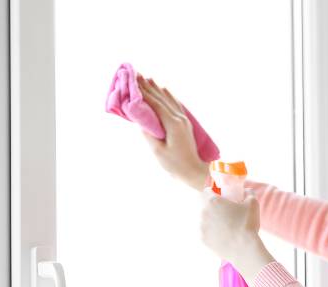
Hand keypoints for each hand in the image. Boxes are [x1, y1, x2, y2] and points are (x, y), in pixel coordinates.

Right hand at [137, 74, 209, 190]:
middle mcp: (179, 118)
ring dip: (157, 88)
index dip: (143, 92)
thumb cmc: (175, 165)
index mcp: (172, 123)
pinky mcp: (185, 123)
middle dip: (148, 86)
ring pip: (169, 99)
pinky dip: (168, 95)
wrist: (194, 171)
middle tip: (136, 74)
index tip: (133, 81)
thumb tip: (140, 120)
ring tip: (148, 78)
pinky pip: (175, 104)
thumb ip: (149, 134)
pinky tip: (164, 90)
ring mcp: (184, 119)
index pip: (155, 104)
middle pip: (161, 98)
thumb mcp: (158, 151)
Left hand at [200, 186, 261, 262]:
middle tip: (226, 213)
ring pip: (205, 221)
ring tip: (226, 227)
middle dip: (214, 208)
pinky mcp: (203, 240)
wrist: (245, 248)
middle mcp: (203, 213)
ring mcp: (202, 228)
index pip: (206, 191)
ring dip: (212, 221)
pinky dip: (213, 234)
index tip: (221, 197)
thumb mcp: (253, 203)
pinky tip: (223, 237)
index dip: (214, 193)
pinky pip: (206, 234)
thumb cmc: (248, 223)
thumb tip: (246, 191)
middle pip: (205, 206)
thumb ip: (249, 193)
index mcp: (212, 202)